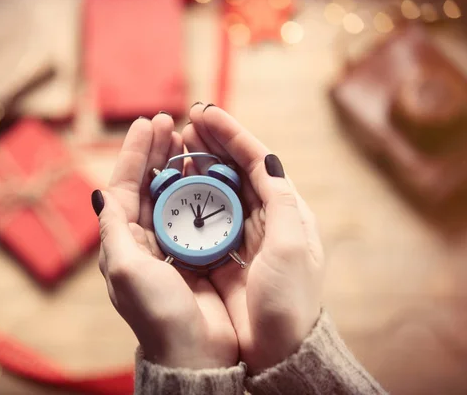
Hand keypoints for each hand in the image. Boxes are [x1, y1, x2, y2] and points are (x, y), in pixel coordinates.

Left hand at [92, 114, 237, 368]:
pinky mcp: (197, 251)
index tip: (147, 123)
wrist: (195, 352)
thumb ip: (113, 230)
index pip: (123, 186)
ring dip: (176, 163)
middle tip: (168, 121)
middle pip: (147, 184)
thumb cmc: (158, 314)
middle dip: (155, 151)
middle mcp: (144, 239)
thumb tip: (99, 193)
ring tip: (185, 137)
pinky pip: (195, 210)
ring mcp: (172, 244)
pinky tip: (205, 170)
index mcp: (123, 241)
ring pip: (171, 193)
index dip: (134, 153)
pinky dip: (198, 187)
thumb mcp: (125, 269)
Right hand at [182, 104, 325, 373]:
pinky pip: (204, 218)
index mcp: (286, 212)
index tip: (205, 114)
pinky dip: (190, 198)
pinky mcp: (224, 256)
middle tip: (185, 123)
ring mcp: (243, 237)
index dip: (232, 134)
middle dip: (212, 143)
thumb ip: (280, 200)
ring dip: (199, 166)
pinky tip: (174, 186)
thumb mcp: (292, 247)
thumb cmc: (290, 302)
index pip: (258, 161)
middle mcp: (265, 219)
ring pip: (218, 190)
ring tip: (177, 145)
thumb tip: (267, 156)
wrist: (277, 352)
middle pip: (236, 170)